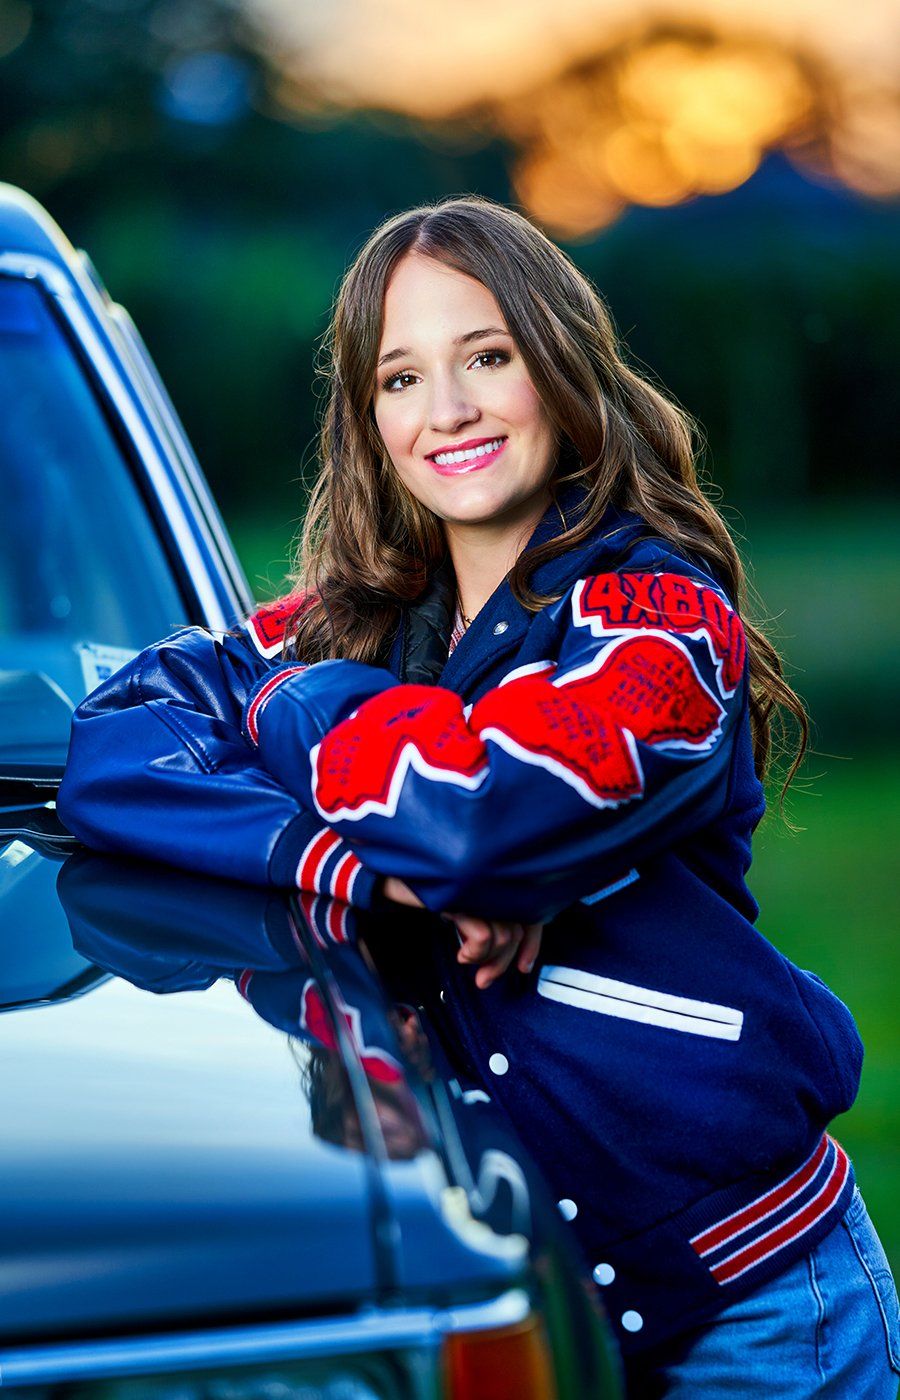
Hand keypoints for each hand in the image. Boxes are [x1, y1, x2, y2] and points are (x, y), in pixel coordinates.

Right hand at [380, 879, 542, 989]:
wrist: (392, 879)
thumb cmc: (428, 892)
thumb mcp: (465, 908)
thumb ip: (489, 921)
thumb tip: (512, 957)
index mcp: (498, 881)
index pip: (531, 914)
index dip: (531, 944)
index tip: (523, 967)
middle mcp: (496, 881)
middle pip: (517, 931)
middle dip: (501, 963)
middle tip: (483, 980)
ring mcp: (482, 888)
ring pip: (504, 937)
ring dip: (484, 958)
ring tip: (465, 958)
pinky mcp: (465, 898)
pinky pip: (484, 936)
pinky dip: (475, 953)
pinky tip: (460, 953)